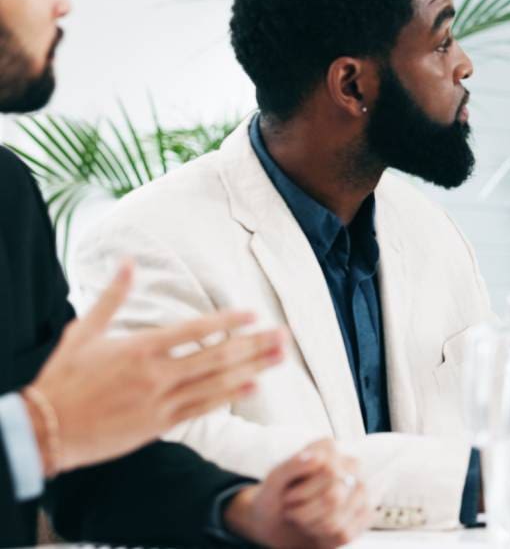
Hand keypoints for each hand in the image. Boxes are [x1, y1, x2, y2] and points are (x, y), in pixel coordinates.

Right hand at [28, 261, 284, 475]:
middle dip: (254, 345)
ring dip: (252, 368)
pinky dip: (228, 396)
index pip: (194, 330)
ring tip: (280, 358)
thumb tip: (129, 261)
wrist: (44, 429)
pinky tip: (252, 386)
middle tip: (284, 335)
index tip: (253, 314)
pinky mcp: (159, 425)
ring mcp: (160, 401)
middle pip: (216, 356)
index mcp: (140, 348)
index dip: (227, 321)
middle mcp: (155, 374)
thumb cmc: (64, 377)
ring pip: (216, 382)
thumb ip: (113, 296)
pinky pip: (202, 408)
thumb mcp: (84, 331)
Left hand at [223, 440, 372, 547]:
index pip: (330, 472)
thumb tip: (316, 457)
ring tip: (304, 519)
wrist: (277, 521)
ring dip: (312, 526)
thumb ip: (291, 465)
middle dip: (305, 512)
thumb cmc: (275, 497)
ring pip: (339, 520)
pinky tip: (317, 528)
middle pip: (334, 498)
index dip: (302, 493)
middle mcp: (352, 465)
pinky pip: (346, 534)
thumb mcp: (273, 481)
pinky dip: (323, 538)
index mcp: (330, 449)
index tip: (288, 495)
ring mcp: (362, 490)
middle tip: (293, 510)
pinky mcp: (364, 514)